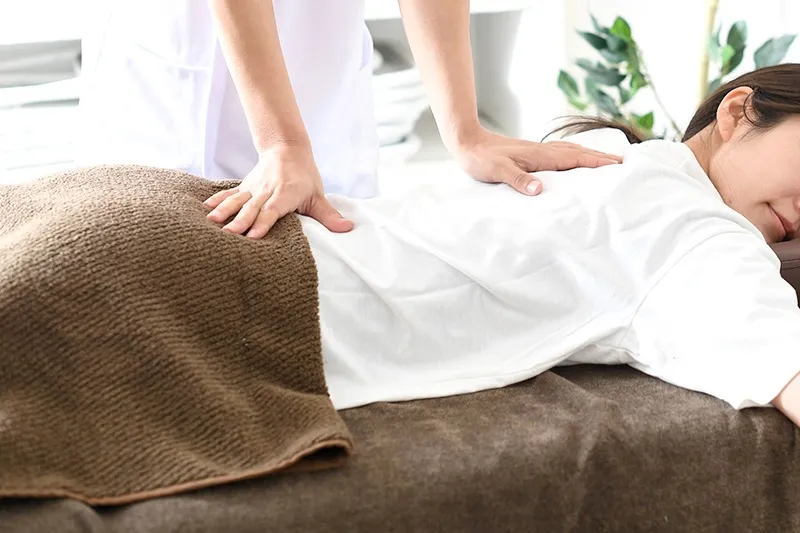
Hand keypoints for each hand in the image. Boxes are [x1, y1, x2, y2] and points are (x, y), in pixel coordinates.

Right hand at [204, 144, 353, 237]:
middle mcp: (266, 191)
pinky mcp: (245, 186)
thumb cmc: (305, 176)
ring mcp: (253, 188)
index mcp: (285, 194)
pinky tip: (205, 210)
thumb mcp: (318, 195)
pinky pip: (230, 194)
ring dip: (225, 210)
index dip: (263, 223)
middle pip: (252, 208)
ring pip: (237, 200)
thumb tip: (347, 229)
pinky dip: (217, 200)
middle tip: (229, 235)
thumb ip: (329, 215)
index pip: (272, 211)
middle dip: (240, 222)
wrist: (287, 148)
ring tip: (212, 222)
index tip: (253, 236)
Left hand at [452, 128, 622, 195]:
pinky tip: (574, 160)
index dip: (598, 162)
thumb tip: (540, 189)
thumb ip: (519, 180)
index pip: (576, 158)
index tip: (619, 165)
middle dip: (602, 158)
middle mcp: (543, 151)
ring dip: (590, 155)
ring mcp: (538, 151)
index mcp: (540, 156)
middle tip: (624, 163)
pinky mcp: (531, 153)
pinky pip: (561, 153)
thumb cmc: (481, 159)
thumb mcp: (498, 172)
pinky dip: (575, 155)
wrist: (467, 142)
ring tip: (607, 162)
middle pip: (579, 153)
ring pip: (571, 151)